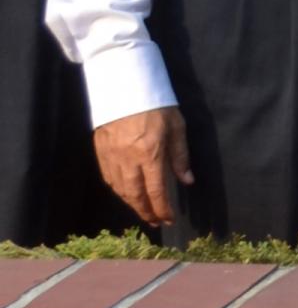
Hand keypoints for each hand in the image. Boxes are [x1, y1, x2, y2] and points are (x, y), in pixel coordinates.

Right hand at [92, 106, 188, 231]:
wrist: (125, 86)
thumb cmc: (157, 105)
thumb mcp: (177, 127)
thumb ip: (180, 156)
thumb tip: (187, 181)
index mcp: (150, 153)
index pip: (156, 190)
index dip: (162, 208)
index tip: (169, 219)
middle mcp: (128, 158)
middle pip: (135, 195)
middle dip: (146, 211)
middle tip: (155, 222)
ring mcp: (111, 155)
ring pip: (120, 189)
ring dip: (132, 204)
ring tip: (143, 211)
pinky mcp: (100, 150)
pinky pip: (108, 177)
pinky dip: (118, 190)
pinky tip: (127, 193)